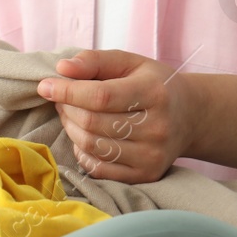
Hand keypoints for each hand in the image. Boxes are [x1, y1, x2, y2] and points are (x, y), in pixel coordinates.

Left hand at [36, 50, 195, 182]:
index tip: (45, 86)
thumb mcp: (130, 63)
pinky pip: (98, 168)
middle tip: (62, 99)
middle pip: (92, 123)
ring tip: (72, 114)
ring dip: (71, 129)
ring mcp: (152, 155)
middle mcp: (157, 127)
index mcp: (155, 93)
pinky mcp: (145, 175)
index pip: (100, 96)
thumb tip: (61, 69)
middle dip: (67, 109)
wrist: (190, 116)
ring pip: (91, 146)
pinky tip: (84, 137)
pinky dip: (82, 152)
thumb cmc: (152, 85)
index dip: (67, 92)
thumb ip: (95, 61)